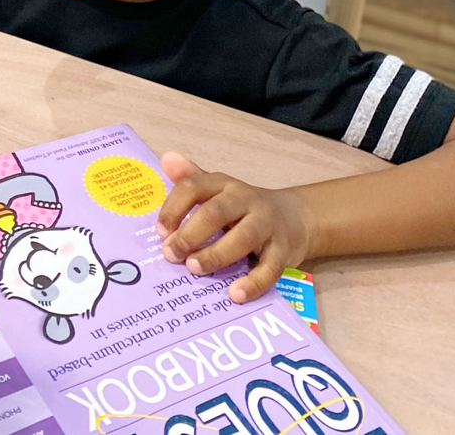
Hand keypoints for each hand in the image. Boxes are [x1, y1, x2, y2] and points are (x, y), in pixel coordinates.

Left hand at [154, 152, 313, 303]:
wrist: (295, 217)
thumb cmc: (243, 207)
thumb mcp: (217, 190)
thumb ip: (191, 178)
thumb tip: (166, 159)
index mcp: (223, 184)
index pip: (193, 187)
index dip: (173, 208)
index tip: (159, 232)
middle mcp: (245, 199)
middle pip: (216, 212)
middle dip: (190, 234)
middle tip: (170, 254)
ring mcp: (267, 224)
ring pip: (243, 237)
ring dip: (215, 254)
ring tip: (194, 269)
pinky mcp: (283, 250)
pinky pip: (269, 268)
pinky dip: (252, 283)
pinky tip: (235, 295)